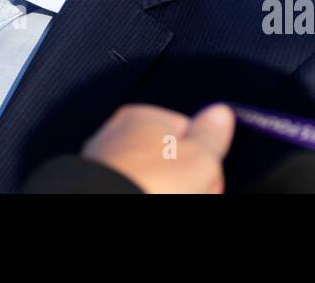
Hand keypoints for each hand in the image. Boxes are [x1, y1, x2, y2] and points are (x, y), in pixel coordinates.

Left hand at [82, 103, 235, 193]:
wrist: (109, 201)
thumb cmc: (150, 182)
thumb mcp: (200, 158)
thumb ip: (211, 133)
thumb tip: (221, 113)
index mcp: (143, 115)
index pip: (188, 131)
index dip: (206, 160)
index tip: (210, 179)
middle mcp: (117, 133)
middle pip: (167, 157)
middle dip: (183, 177)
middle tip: (193, 192)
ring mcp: (102, 162)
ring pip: (147, 176)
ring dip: (162, 187)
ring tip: (169, 196)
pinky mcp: (94, 185)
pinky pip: (128, 187)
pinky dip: (139, 192)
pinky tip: (147, 197)